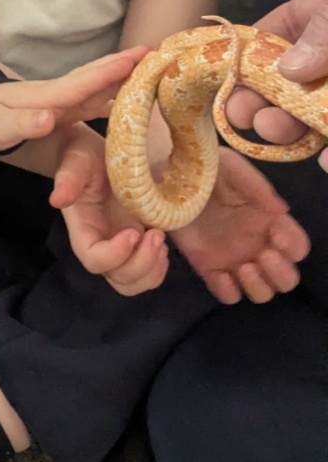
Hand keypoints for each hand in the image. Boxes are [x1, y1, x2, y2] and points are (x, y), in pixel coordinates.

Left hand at [0, 48, 145, 151]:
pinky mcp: (65, 109)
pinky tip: (132, 96)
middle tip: (155, 51)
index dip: (108, 73)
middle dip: (125, 64)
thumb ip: (21, 124)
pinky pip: (95, 97)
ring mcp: (64, 100)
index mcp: (47, 98)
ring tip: (152, 64)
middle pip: (96, 76)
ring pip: (99, 84)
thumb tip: (46, 119)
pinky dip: (115, 91)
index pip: (82, 83)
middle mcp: (60, 94)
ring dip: (124, 74)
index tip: (134, 59)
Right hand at [51, 124, 169, 294]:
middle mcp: (99, 244)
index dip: (114, 255)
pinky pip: (146, 274)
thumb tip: (56, 200)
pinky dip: (158, 268)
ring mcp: (118, 248)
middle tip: (156, 234)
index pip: (94, 259)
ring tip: (160, 240)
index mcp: (82, 229)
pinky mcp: (135, 246)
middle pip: (118, 277)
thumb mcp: (75, 160)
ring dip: (151, 270)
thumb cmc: (83, 155)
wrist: (97, 154)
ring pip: (133, 282)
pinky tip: (163, 244)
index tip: (133, 232)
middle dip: (141, 264)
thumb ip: (67, 178)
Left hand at [170, 148, 308, 304]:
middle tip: (264, 256)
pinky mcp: (209, 269)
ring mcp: (233, 260)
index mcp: (268, 222)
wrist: (165, 178)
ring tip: (245, 267)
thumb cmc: (205, 170)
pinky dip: (228, 292)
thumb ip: (256, 185)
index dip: (293, 247)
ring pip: (261, 292)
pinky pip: (227, 294)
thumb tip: (280, 210)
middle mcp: (257, 245)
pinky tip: (219, 275)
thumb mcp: (231, 167)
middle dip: (281, 273)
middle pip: (286, 278)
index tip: (277, 238)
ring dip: (259, 286)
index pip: (297, 246)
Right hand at [224, 0, 327, 163]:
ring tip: (276, 134)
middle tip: (242, 115)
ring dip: (289, 130)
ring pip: (308, 115)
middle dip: (258, 101)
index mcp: (310, 23)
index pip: (264, 38)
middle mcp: (319, 61)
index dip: (239, 60)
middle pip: (280, 83)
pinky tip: (326, 160)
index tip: (219, 81)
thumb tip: (288, 68)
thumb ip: (323, 32)